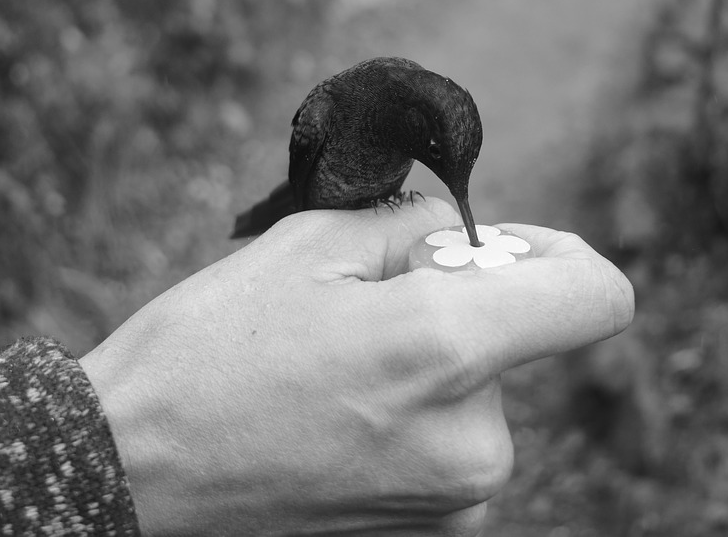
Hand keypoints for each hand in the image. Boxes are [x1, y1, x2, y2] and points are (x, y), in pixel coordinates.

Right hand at [80, 199, 633, 535]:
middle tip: (358, 305)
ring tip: (330, 367)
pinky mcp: (427, 532)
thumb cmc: (204, 351)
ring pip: (478, 392)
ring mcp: (453, 500)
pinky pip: (449, 443)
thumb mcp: (308, 244)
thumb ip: (415, 222)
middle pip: (518, 337)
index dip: (557, 253)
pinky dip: (411, 414)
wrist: (128, 474)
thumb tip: (463, 233)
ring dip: (429, 364)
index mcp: (448, 351)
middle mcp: (473, 441)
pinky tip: (332, 413)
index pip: (598, 296)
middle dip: (456, 304)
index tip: (493, 248)